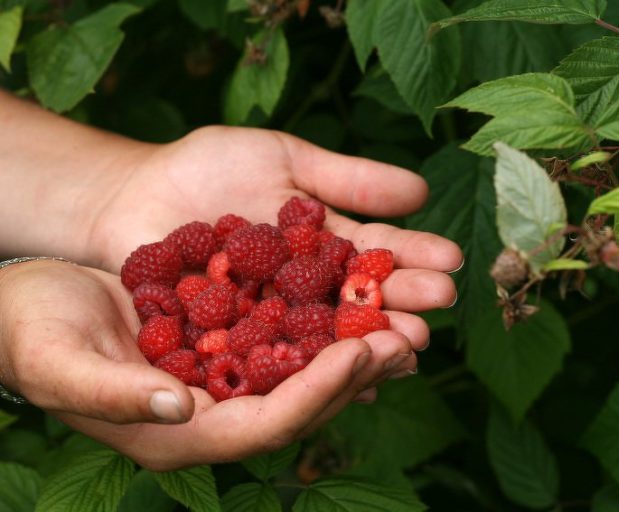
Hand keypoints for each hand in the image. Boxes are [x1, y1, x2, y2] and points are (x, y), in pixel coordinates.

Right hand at [0, 260, 419, 469]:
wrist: (27, 303)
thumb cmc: (32, 333)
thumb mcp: (61, 361)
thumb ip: (118, 394)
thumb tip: (181, 407)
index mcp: (180, 432)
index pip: (264, 425)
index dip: (316, 394)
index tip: (361, 355)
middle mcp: (212, 410)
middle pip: (298, 402)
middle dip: (353, 374)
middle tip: (404, 338)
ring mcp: (223, 374)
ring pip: (301, 369)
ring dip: (351, 347)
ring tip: (400, 318)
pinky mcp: (226, 338)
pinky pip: (286, 335)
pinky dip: (323, 318)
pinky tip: (356, 294)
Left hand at [87, 125, 461, 347]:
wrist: (131, 194)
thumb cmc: (206, 169)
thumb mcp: (283, 159)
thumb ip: (347, 177)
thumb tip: (422, 191)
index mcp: (324, 242)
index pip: (377, 249)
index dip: (413, 256)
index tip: (451, 261)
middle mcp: (308, 286)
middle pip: (361, 296)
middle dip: (402, 300)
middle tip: (440, 306)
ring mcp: (276, 318)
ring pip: (329, 333)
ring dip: (370, 339)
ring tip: (407, 344)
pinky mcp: (238, 345)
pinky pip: (279, 358)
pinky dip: (313, 369)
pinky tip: (351, 380)